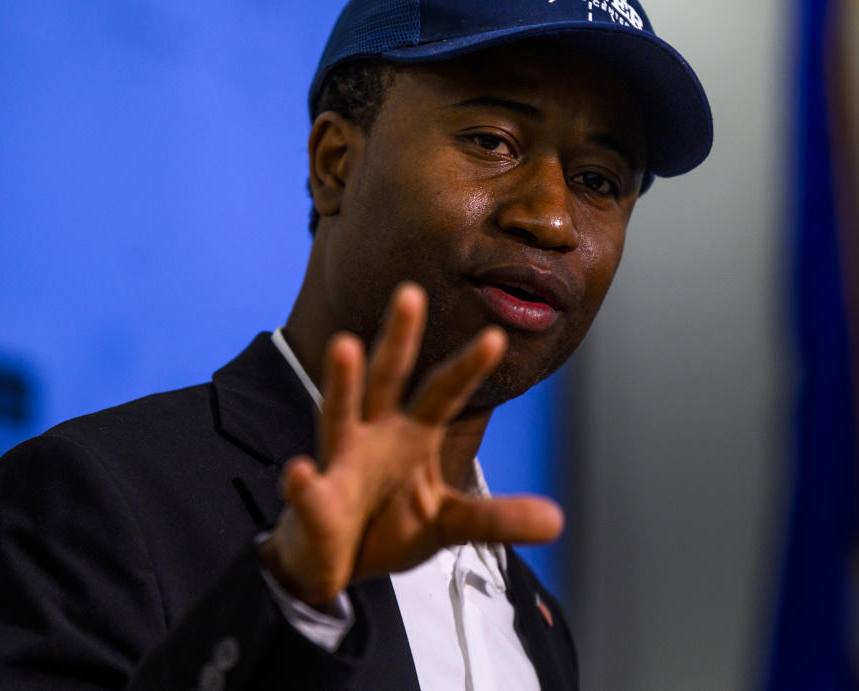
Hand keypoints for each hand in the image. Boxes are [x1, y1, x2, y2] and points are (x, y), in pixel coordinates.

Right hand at [260, 282, 563, 605]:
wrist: (332, 564)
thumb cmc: (387, 527)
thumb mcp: (448, 523)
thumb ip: (495, 519)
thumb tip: (558, 521)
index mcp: (412, 435)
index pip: (444, 393)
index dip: (468, 368)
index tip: (496, 337)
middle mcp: (374, 436)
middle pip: (387, 378)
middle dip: (398, 338)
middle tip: (411, 293)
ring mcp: (340, 464)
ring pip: (339, 414)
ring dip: (342, 381)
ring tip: (344, 345)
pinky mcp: (314, 504)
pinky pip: (308, 493)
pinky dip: (303, 485)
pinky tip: (300, 474)